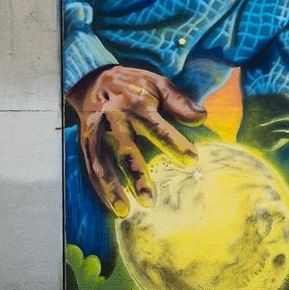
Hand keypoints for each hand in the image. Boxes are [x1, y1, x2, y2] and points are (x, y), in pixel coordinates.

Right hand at [66, 66, 206, 216]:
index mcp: (135, 104)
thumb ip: (179, 101)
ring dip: (112, 187)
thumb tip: (202, 117)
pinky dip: (99, 188)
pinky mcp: (86, 142)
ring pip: (101, 163)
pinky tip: (112, 206)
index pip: (157, 127)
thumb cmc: (134, 85)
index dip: (174, 143)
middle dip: (136, 174)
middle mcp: (114, 119)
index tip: (192, 161)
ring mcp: (97, 132)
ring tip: (125, 210)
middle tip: (149, 200)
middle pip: (125, 149)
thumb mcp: (159, 84)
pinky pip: (90, 167)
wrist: (93, 79)